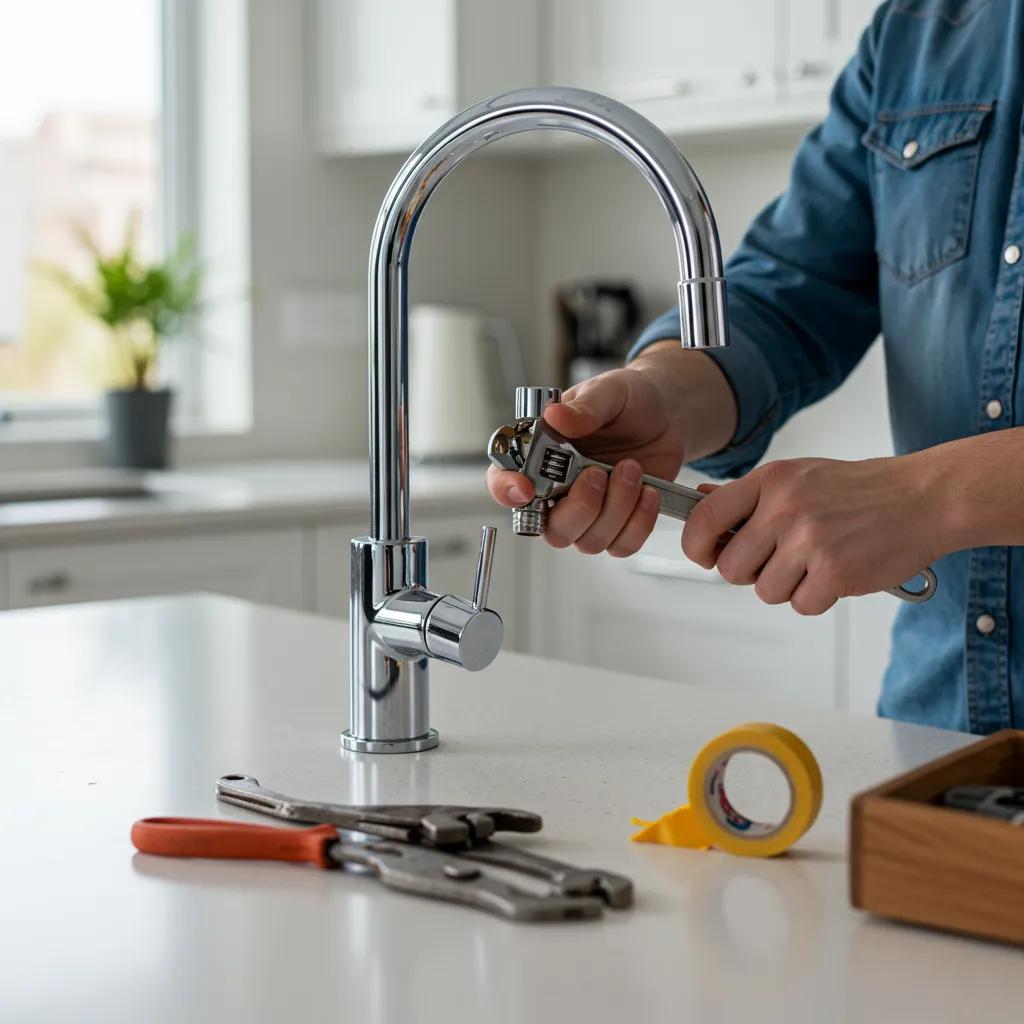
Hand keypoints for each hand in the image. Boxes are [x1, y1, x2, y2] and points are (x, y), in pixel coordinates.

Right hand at [486, 366, 681, 555]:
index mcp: (539, 455)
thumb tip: (556, 416)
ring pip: (588, 541)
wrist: (666, 412)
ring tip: (633, 470)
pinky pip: (621, 546)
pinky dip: (638, 524)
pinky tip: (648, 492)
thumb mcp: (608, 392)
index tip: (526, 488)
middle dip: (580, 506)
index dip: (507, 491)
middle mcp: (558, 489)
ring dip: (615, 510)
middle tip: (599, 473)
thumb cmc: (628, 400)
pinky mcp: (618, 523)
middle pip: (550, 528)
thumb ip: (583, 407)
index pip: (504, 482)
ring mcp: (588, 511)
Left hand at [682, 455, 940, 614]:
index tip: (706, 555)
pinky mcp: (834, 572)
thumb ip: (747, 495)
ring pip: (764, 592)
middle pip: (730, 567)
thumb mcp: (797, 476)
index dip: (696, 545)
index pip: (704, 518)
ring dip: (787, 587)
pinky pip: (801, 605)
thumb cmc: (859, 490)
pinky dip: (816, 598)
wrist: (923, 498)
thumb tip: (698, 502)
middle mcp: (785, 508)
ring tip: (815, 563)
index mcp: (771, 480)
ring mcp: (810, 540)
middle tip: (780, 561)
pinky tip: (835, 574)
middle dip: (751, 573)